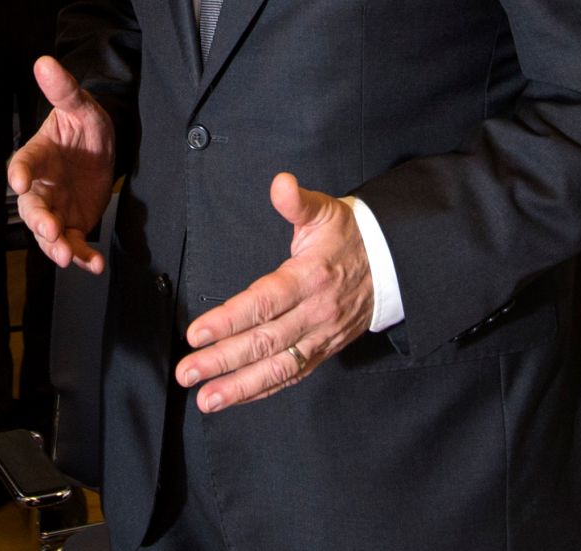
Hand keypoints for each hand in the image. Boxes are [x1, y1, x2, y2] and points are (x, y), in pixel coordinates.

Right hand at [7, 56, 114, 273]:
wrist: (104, 149)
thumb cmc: (86, 125)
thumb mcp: (81, 107)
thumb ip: (63, 91)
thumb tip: (44, 62)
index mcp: (37, 155)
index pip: (23, 163)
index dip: (20, 172)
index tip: (19, 180)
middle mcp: (42, 186)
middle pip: (32, 208)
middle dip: (38, 221)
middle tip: (49, 230)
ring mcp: (56, 208)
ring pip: (48, 233)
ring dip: (55, 246)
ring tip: (67, 256)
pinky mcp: (74, 224)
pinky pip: (74, 244)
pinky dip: (82, 257)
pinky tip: (94, 264)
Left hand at [176, 173, 373, 413]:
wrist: (393, 265)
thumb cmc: (349, 236)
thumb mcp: (324, 210)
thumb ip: (297, 201)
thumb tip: (280, 183)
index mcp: (310, 277)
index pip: (264, 303)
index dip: (228, 320)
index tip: (196, 333)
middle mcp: (315, 313)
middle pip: (264, 342)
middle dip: (222, 360)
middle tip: (186, 372)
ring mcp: (321, 336)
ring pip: (278, 367)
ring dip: (240, 386)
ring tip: (206, 398)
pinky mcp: (324, 350)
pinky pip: (293, 375)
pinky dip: (264, 389)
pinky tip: (237, 397)